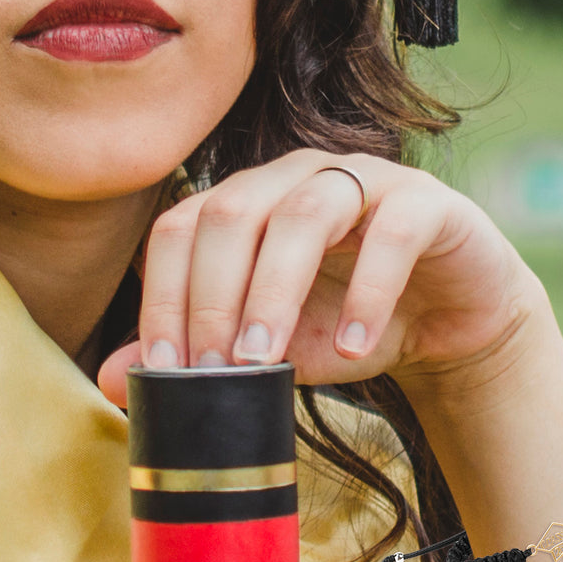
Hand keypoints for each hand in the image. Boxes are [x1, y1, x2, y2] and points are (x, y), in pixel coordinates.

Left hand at [98, 149, 548, 404]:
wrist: (447, 324)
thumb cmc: (351, 328)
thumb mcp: (270, 353)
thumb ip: (202, 359)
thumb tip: (115, 381)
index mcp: (248, 205)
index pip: (182, 228)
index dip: (164, 294)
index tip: (163, 366)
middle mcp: (296, 179)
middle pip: (232, 213)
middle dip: (212, 297)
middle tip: (212, 370)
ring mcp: (363, 182)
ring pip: (303, 215)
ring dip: (275, 293)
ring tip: (266, 360)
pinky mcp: (425, 205)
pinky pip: (391, 234)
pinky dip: (368, 293)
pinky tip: (355, 348)